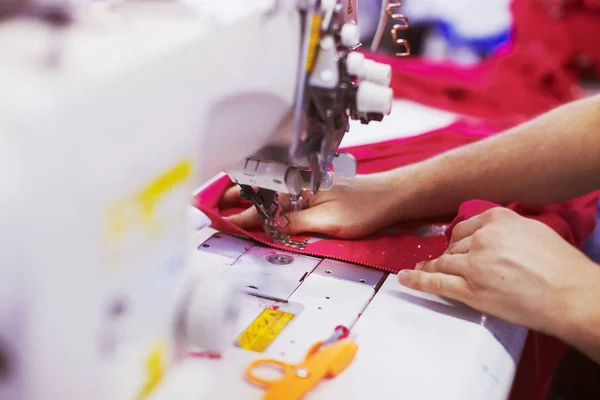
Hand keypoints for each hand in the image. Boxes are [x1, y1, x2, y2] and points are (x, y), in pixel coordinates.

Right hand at [221, 172, 398, 238]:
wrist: (391, 197)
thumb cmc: (365, 208)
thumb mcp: (330, 221)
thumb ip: (297, 223)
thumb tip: (270, 227)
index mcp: (303, 187)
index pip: (266, 202)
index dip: (244, 213)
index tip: (225, 220)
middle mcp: (302, 183)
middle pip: (264, 190)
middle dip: (239, 197)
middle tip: (216, 205)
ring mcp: (309, 185)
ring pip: (272, 191)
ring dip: (251, 198)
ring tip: (229, 203)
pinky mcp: (316, 191)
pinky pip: (285, 195)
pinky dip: (268, 200)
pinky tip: (261, 206)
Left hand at [397, 207, 599, 334]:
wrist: (573, 296)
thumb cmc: (561, 267)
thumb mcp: (533, 231)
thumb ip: (506, 228)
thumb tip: (489, 231)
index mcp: (497, 220)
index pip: (465, 227)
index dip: (458, 240)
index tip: (453, 246)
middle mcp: (482, 239)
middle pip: (453, 246)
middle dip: (449, 256)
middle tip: (448, 264)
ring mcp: (474, 265)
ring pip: (443, 263)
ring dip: (432, 267)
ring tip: (422, 269)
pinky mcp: (470, 290)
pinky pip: (436, 282)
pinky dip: (417, 280)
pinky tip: (405, 278)